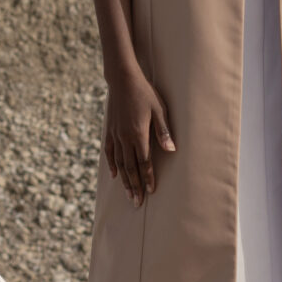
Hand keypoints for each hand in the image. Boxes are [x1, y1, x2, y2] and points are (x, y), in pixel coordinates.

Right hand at [103, 70, 174, 204]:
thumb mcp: (159, 110)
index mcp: (138, 134)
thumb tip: (172, 150)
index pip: (144, 162)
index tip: (150, 192)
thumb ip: (164, 131)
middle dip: (135, 186)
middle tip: (137, 203)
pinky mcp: (109, 131)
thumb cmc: (145, 93)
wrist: (122, 79)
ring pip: (119, 163)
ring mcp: (115, 135)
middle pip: (130, 168)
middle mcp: (125, 138)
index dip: (147, 178)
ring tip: (128, 195)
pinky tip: (114, 175)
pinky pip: (109, 152)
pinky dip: (112, 165)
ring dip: (124, 180)